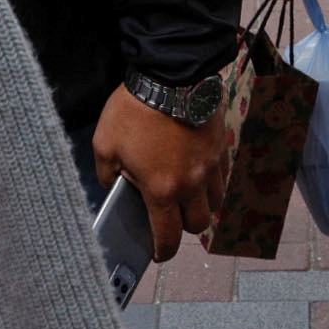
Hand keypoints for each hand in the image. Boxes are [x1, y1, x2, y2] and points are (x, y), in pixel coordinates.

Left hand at [95, 85, 233, 260]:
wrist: (170, 74)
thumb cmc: (134, 109)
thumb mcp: (105, 143)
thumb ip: (106, 172)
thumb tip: (112, 184)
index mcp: (162, 189)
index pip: (169, 236)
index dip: (163, 252)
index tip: (159, 253)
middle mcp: (192, 183)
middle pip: (198, 224)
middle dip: (184, 227)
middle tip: (170, 216)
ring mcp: (210, 165)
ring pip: (216, 202)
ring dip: (202, 204)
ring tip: (187, 194)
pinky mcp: (220, 146)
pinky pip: (223, 175)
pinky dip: (213, 181)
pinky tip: (199, 170)